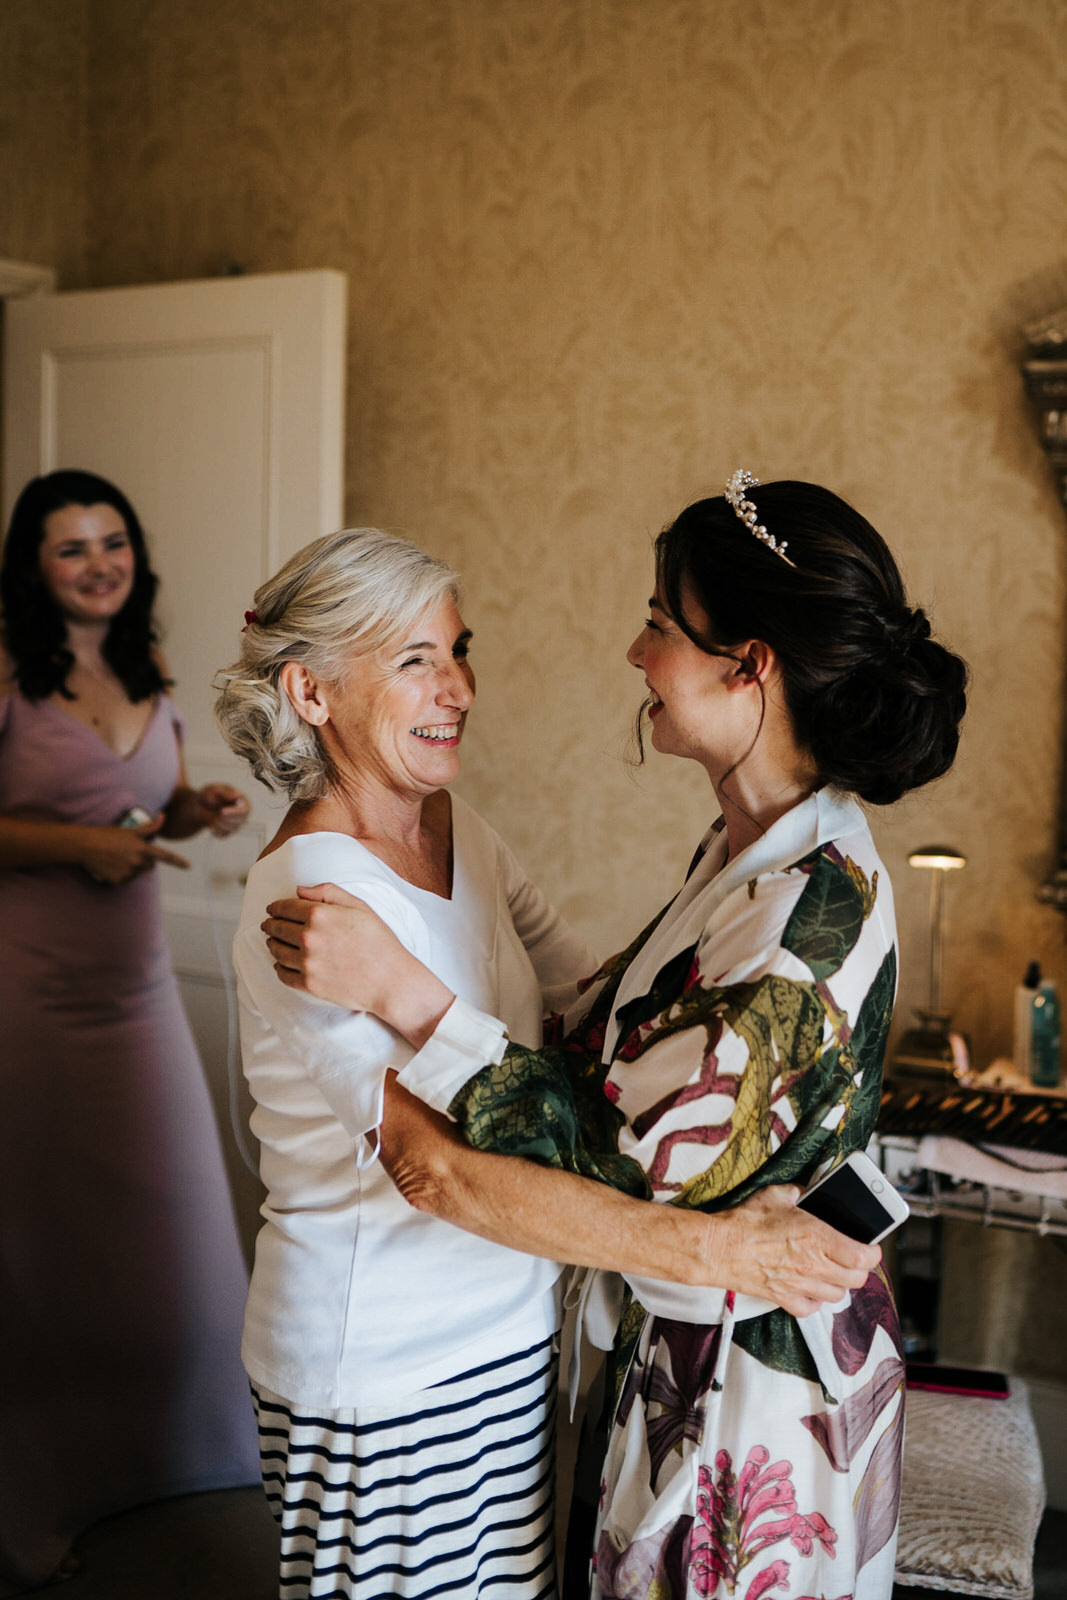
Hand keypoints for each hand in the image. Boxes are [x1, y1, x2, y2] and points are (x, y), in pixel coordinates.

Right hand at [81, 814, 190, 884]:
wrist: (86, 846)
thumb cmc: (108, 835)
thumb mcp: (131, 830)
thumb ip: (150, 827)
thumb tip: (163, 816)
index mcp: (143, 849)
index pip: (165, 856)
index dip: (178, 861)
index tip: (189, 866)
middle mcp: (138, 863)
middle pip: (151, 865)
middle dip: (145, 859)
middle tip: (129, 851)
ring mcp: (129, 873)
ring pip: (139, 873)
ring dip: (134, 867)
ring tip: (119, 857)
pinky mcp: (119, 882)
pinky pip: (127, 880)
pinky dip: (123, 874)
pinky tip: (113, 865)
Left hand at [194, 783, 249, 837]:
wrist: (201, 805)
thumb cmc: (210, 794)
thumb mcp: (214, 790)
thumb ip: (225, 793)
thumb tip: (238, 795)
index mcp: (242, 802)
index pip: (244, 810)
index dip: (234, 812)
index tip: (222, 811)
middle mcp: (242, 814)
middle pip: (238, 821)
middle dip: (224, 817)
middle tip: (216, 812)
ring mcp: (236, 824)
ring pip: (230, 829)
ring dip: (218, 823)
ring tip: (212, 815)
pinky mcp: (228, 832)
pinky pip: (222, 835)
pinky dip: (215, 830)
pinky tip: (211, 823)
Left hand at [262, 883, 453, 1043]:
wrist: (390, 980)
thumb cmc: (379, 941)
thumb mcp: (359, 906)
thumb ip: (328, 892)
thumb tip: (299, 889)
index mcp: (319, 915)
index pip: (284, 907)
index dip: (275, 907)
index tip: (271, 909)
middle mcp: (308, 938)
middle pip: (276, 928)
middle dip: (270, 925)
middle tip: (268, 925)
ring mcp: (306, 963)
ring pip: (276, 951)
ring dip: (272, 944)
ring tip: (273, 942)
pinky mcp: (308, 984)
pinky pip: (282, 974)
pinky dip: (278, 967)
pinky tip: (281, 964)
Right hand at [706, 1184, 880, 1317]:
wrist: (719, 1248)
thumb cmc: (745, 1222)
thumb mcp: (777, 1195)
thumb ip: (799, 1192)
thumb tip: (808, 1191)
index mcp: (818, 1238)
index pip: (864, 1256)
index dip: (872, 1252)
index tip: (870, 1246)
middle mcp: (814, 1266)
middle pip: (856, 1279)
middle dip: (859, 1269)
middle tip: (852, 1257)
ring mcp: (801, 1285)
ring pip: (837, 1296)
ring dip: (839, 1284)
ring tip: (831, 1270)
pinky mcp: (784, 1298)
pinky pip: (811, 1308)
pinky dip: (815, 1300)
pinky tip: (810, 1287)